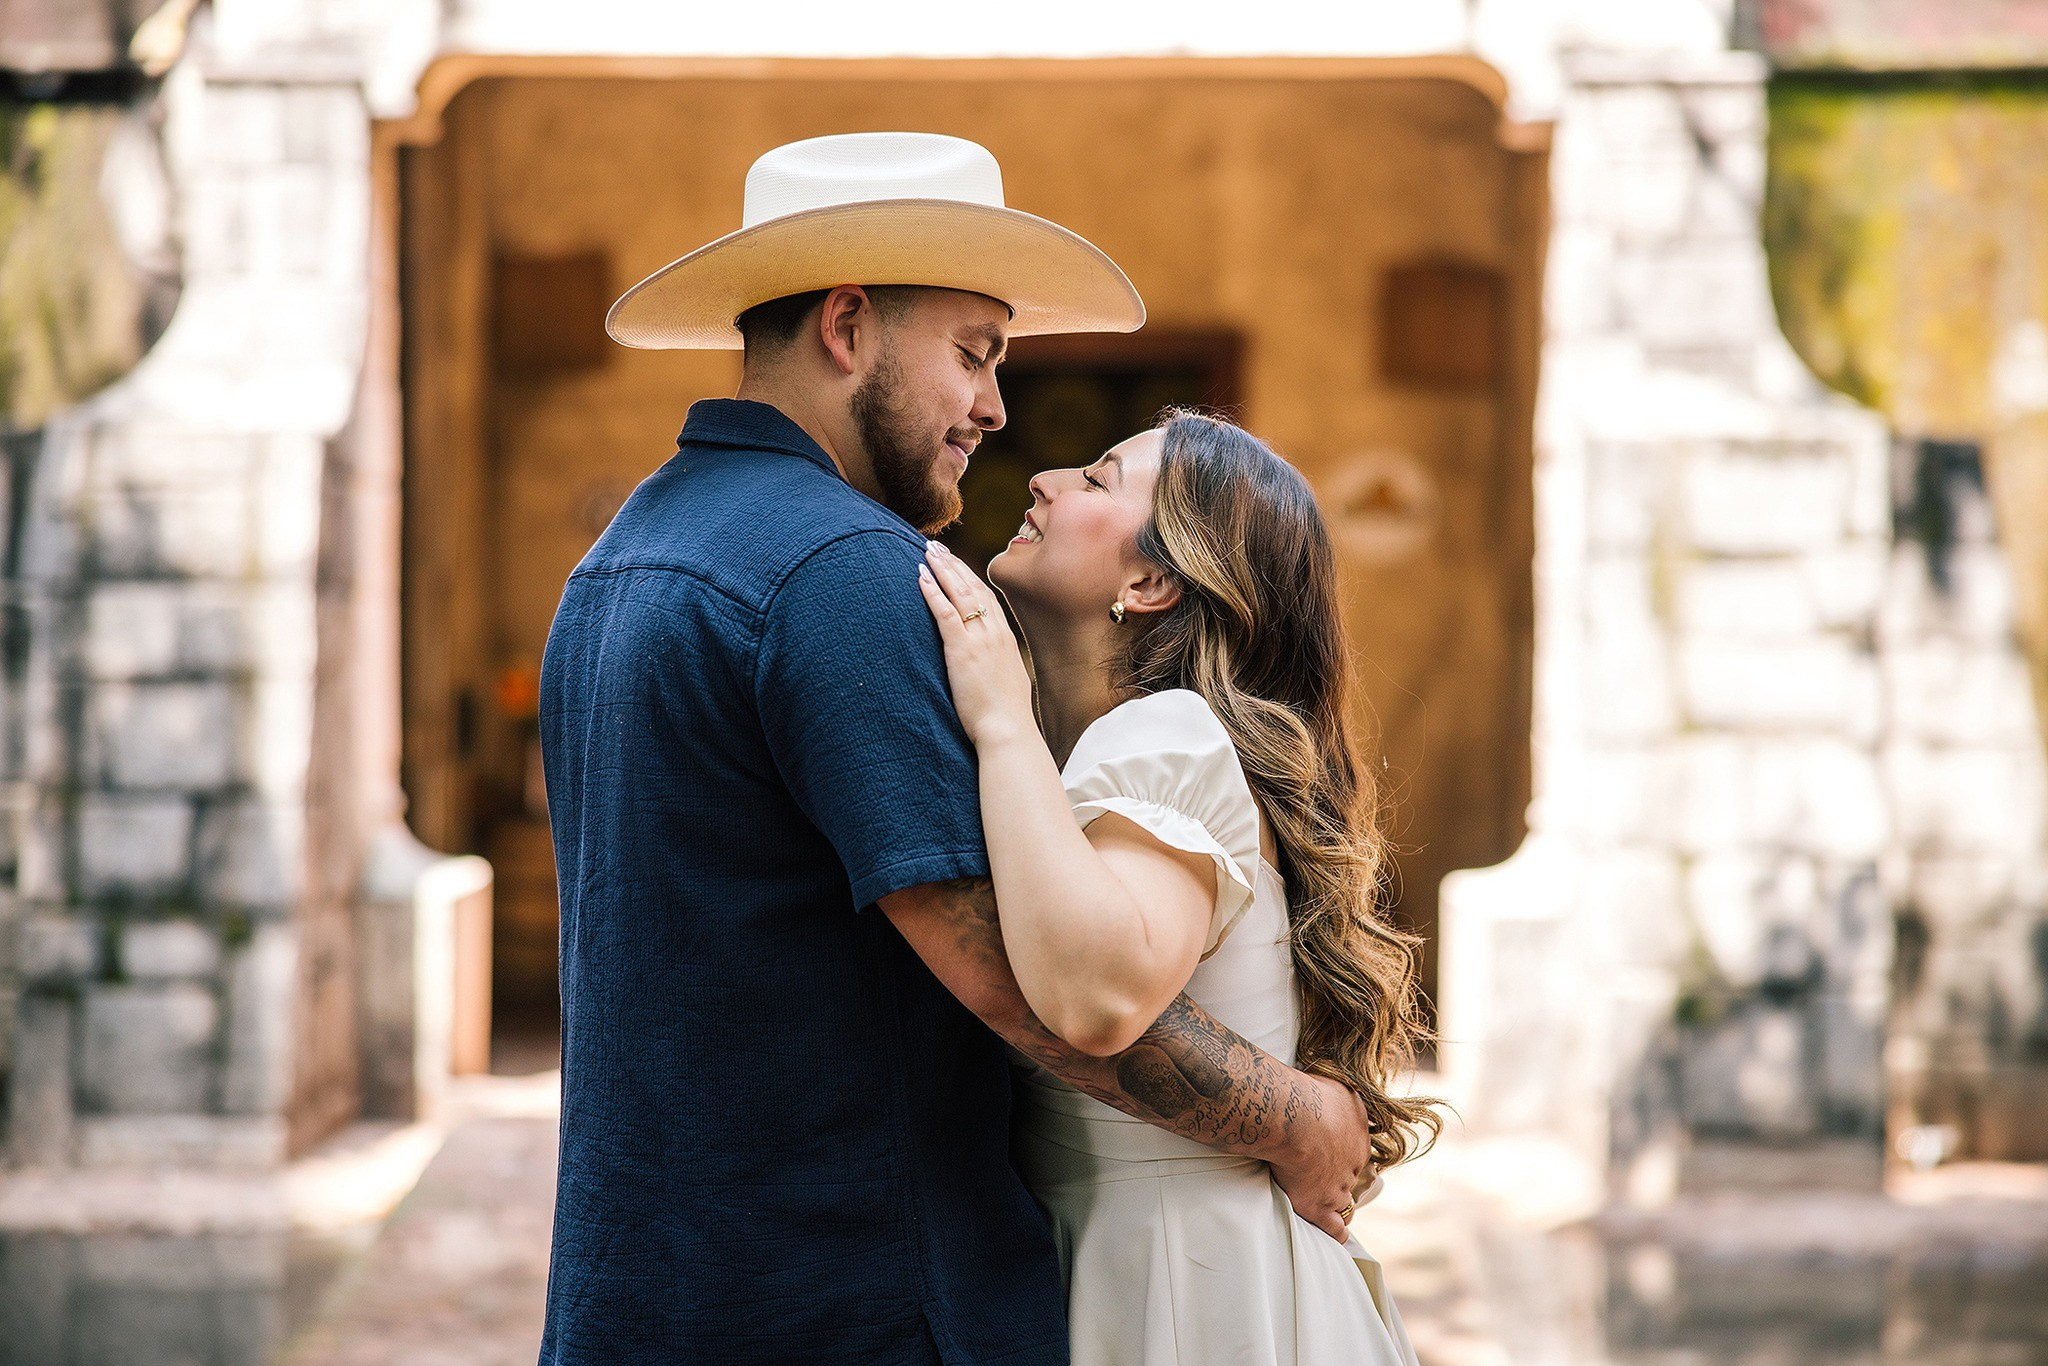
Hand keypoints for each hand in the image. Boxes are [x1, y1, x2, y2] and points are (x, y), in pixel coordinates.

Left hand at [917, 542, 1036, 747]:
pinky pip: (945, 613)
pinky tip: (921, 577)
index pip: (987, 597)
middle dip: (953, 565)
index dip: (969, 577)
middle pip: (973, 588)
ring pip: (960, 593)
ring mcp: (981, 639)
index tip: (955, 563)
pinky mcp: (963, 650)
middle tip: (936, 547)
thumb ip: (997, 666)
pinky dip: (932, 592)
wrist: (1008, 731)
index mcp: (1005, 639)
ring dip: (942, 570)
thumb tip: (988, 665)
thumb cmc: (1006, 716)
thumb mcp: (1006, 682)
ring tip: (926, 552)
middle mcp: (995, 633)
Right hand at [1267, 1074, 1375, 1241]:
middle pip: (1351, 1175)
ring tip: (1327, 1206)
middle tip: (1321, 1175)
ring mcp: (1338, 1187)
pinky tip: (1334, 1236)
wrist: (1293, 1118)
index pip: (1355, 1150)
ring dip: (1337, 1203)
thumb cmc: (1309, 1095)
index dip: (1341, 1152)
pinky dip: (1336, 1232)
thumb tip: (1346, 1093)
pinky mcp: (1319, 1206)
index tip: (1328, 1151)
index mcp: (1358, 1136)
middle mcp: (1353, 1163)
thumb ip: (1344, 1095)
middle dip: (1340, 1176)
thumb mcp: (1337, 1087)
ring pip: (1345, 1202)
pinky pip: (1335, 1228)